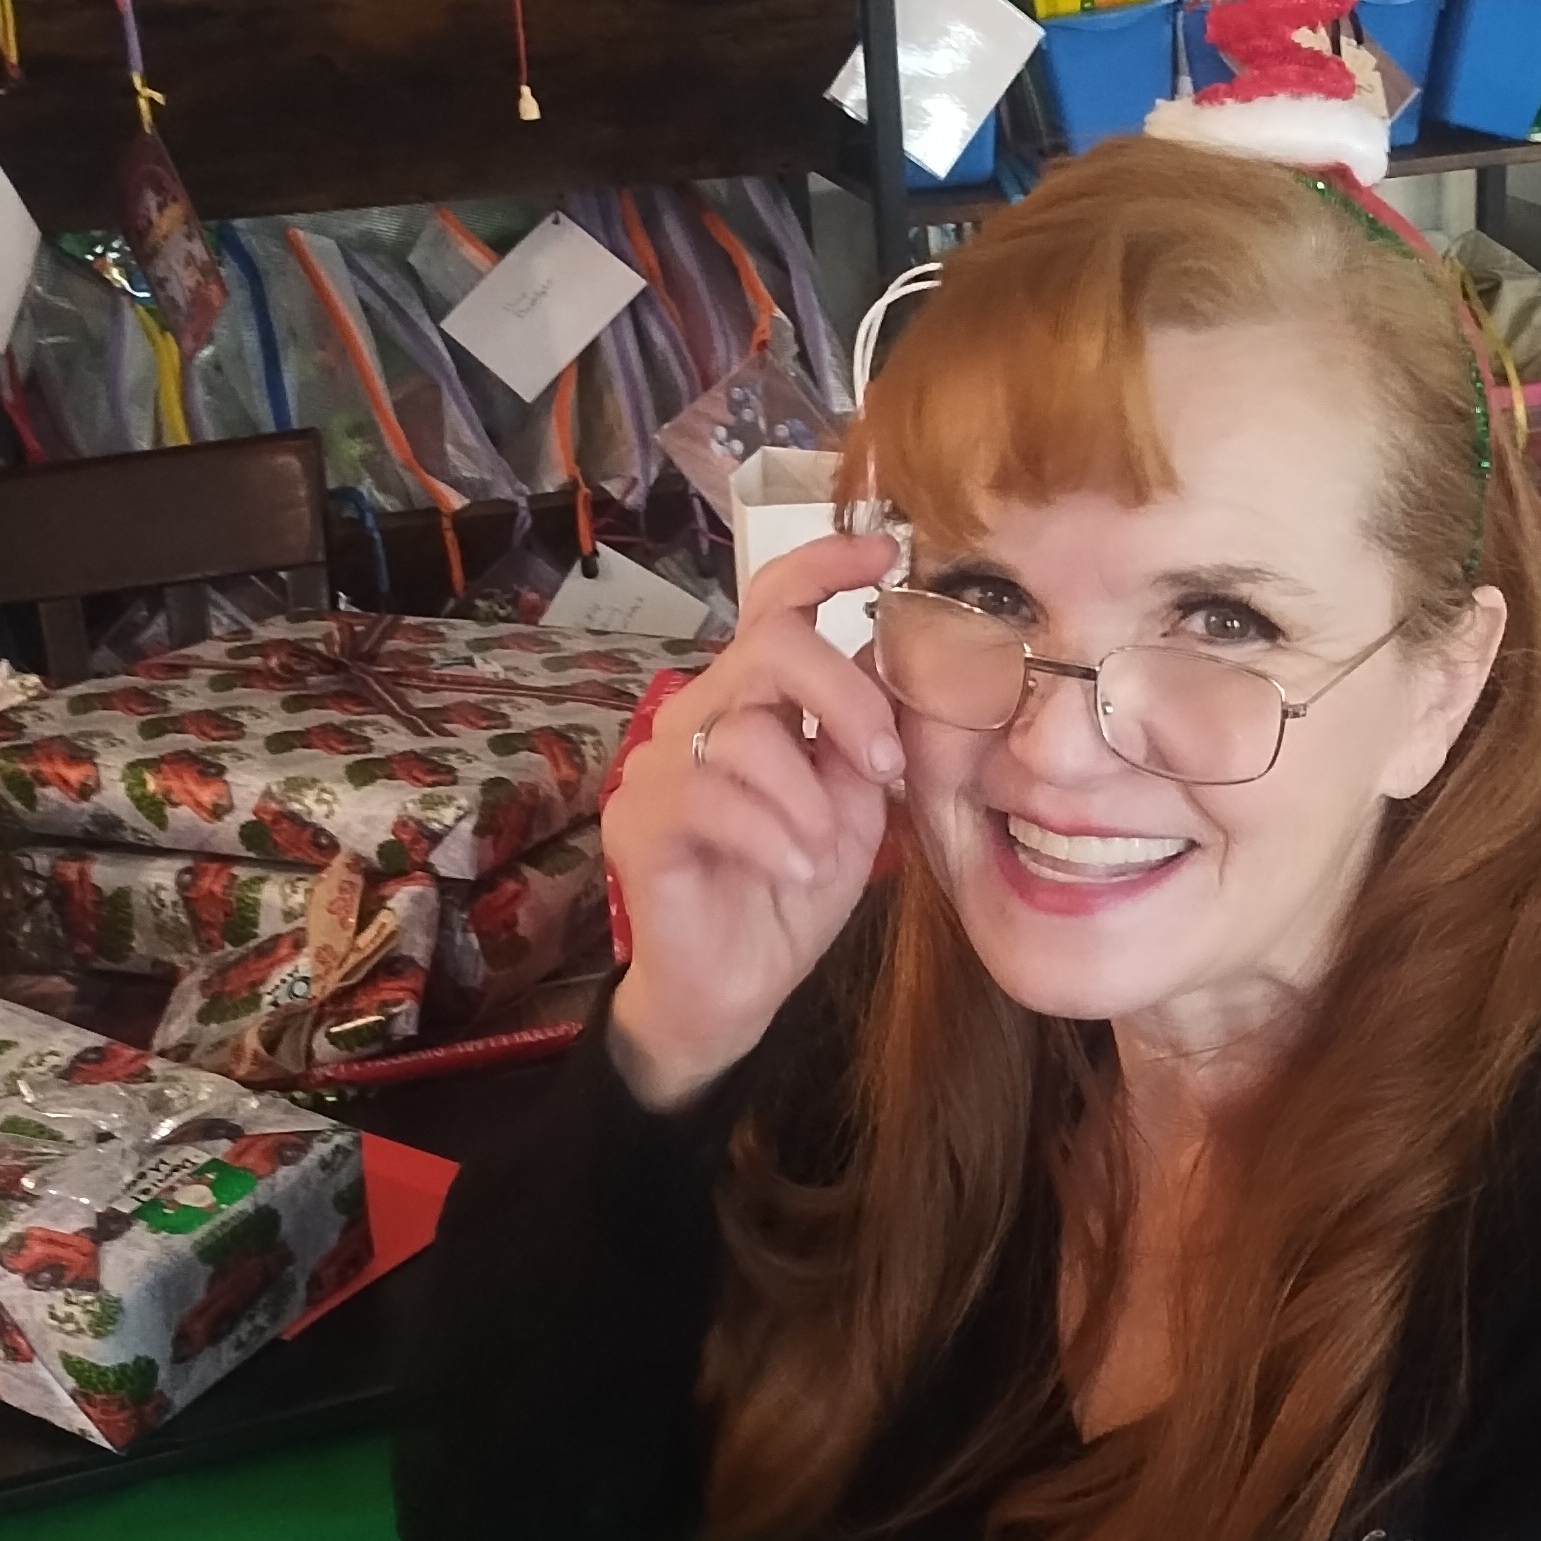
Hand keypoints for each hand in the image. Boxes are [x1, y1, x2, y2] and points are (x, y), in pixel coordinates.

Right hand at [603, 530, 905, 1110]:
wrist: (734, 989)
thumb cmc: (792, 890)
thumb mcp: (855, 806)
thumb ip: (870, 732)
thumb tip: (903, 651)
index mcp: (756, 700)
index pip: (777, 603)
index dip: (825, 565)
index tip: (888, 551)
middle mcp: (701, 714)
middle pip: (767, 646)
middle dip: (842, 696)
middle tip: (885, 760)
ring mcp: (660, 764)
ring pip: (747, 732)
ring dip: (810, 799)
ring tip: (826, 851)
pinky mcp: (637, 820)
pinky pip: (713, 798)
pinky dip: (774, 835)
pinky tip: (797, 868)